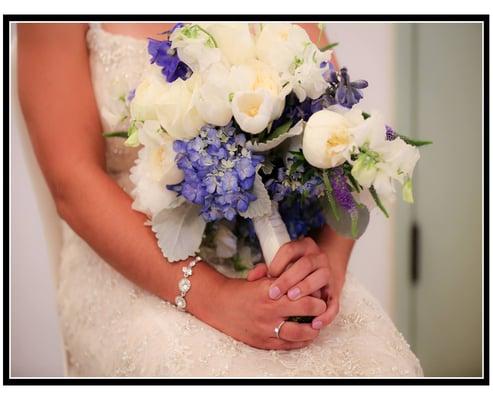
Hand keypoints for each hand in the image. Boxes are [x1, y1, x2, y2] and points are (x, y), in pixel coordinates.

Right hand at [208, 276, 326, 349]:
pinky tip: (305, 338)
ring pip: (299, 332)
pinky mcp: (262, 342)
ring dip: (312, 329)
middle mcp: (269, 309)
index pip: (301, 291)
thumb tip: (296, 274)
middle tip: (322, 306)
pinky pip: (287, 346)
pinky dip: (299, 342)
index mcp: (269, 290)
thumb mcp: (258, 279)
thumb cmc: (239, 290)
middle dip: (318, 308)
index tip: (318, 291)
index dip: (314, 292)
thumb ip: (277, 277)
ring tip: (317, 325)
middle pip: (305, 309)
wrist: (217, 305)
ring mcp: (266, 328)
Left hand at [247, 237, 343, 330]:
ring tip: (291, 299)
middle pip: (305, 264)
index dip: (279, 262)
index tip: (269, 274)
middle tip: (274, 293)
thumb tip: (251, 277)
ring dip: (306, 288)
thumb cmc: (292, 270)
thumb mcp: (280, 264)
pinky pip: (334, 303)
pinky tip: (314, 323)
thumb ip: (264, 270)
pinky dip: (326, 314)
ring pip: (321, 277)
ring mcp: (328, 273)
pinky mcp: (335, 291)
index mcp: (303, 247)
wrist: (319, 271)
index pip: (290, 250)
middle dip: (289, 278)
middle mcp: (318, 258)